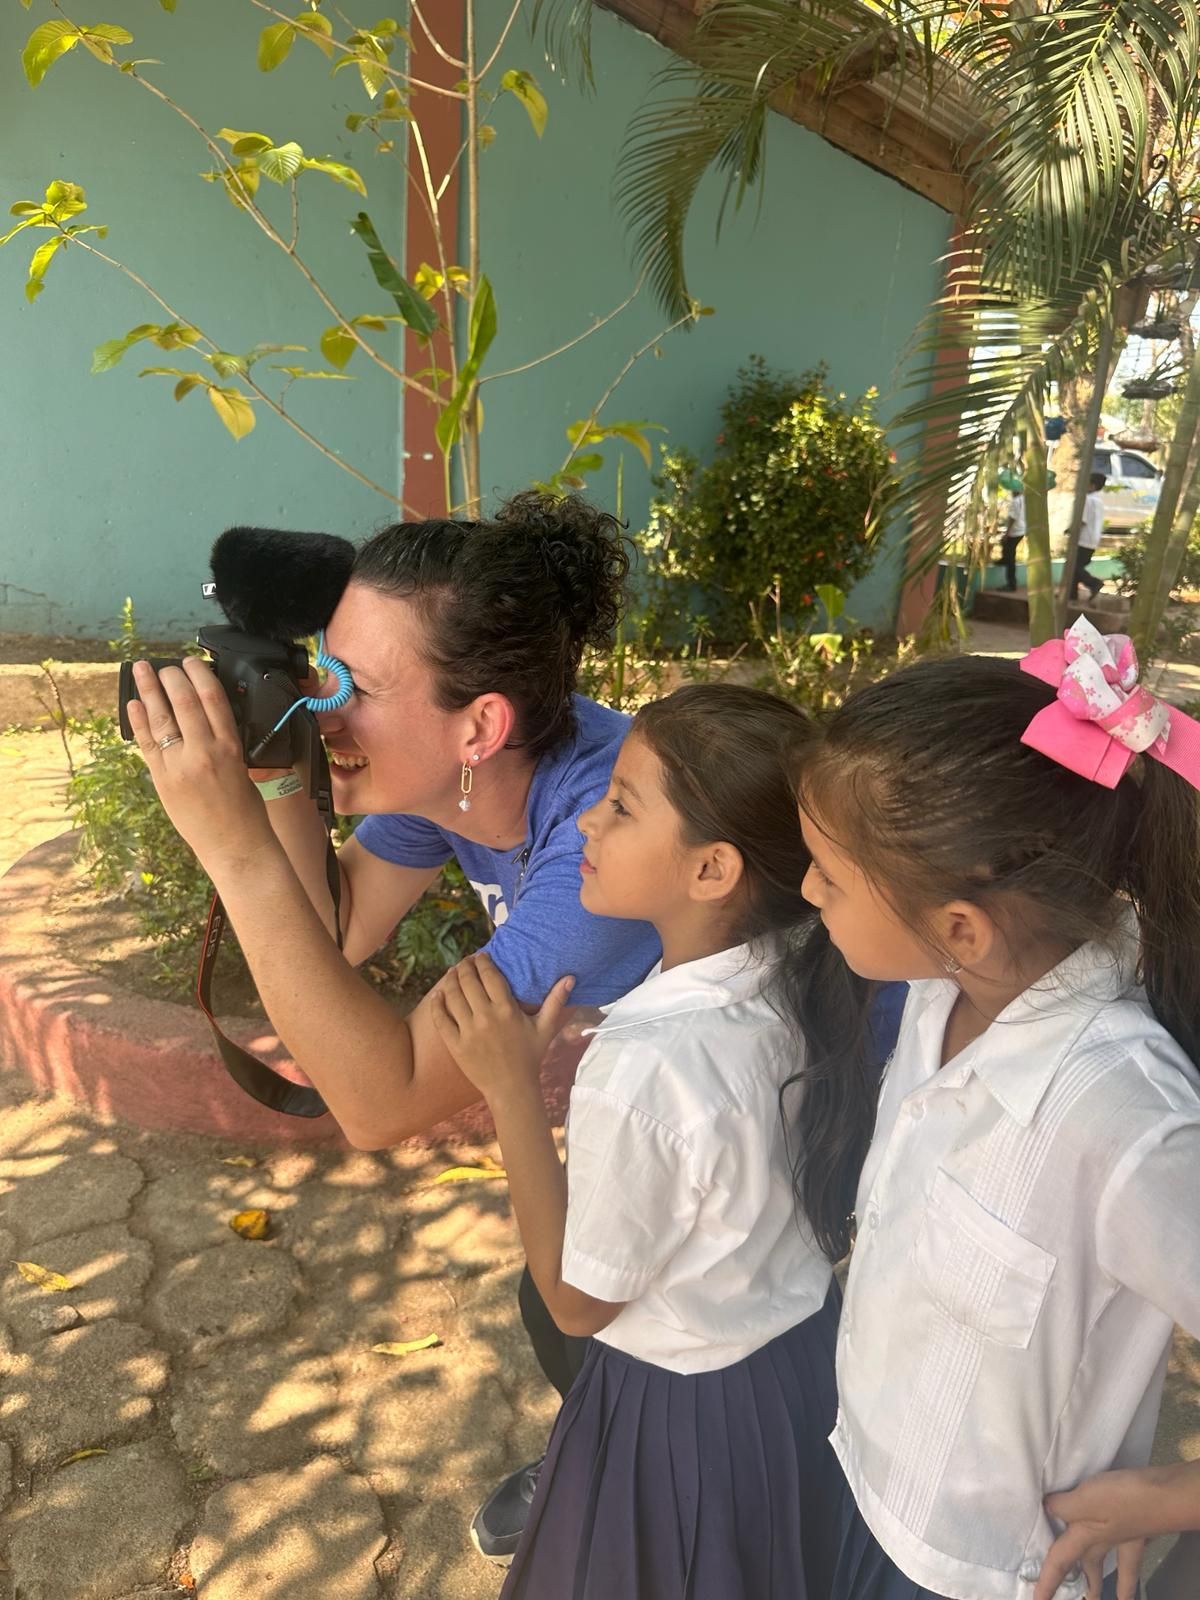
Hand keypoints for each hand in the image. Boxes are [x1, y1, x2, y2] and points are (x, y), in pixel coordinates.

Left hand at [125, 657, 273, 873]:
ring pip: (160, 718)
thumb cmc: (247, 811)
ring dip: (148, 690)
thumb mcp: (244, 768)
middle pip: (183, 701)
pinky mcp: (163, 781)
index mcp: (231, 747)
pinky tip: (133, 704)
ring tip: (141, 671)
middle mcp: (204, 752)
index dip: (199, 674)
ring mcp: (180, 766)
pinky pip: (147, 744)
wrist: (236, 847)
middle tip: (164, 665)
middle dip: (170, 677)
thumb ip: (224, 743)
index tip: (190, 661)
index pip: (212, 698)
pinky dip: (139, 722)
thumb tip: (204, 719)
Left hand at [431, 953, 574, 1100]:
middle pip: (468, 982)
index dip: (483, 962)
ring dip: (450, 980)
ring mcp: (468, 1032)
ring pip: (452, 997)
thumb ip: (556, 1001)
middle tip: (465, 962)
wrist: (512, 1089)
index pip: (490, 976)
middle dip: (465, 967)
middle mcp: (486, 1018)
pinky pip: (441, 1020)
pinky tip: (437, 994)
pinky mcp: (456, 1045)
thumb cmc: (530, 1057)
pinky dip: (437, 1004)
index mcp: (507, 1010)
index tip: (481, 956)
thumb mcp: (545, 1028)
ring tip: (452, 972)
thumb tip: (570, 977)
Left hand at [1035, 1469, 1159, 1599]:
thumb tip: (1047, 1509)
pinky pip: (1129, 1545)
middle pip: (1089, 1566)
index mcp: (1085, 1537)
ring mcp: (1124, 1533)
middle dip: (1085, 1585)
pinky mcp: (1138, 1523)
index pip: (1059, 1562)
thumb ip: (1063, 1506)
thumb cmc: (1123, 1500)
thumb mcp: (1084, 1500)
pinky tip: (1126, 1545)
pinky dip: (1127, 1552)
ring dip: (1104, 1578)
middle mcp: (1103, 1539)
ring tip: (1102, 1595)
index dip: (1047, 1582)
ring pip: (1111, 1561)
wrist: (1166, 1496)